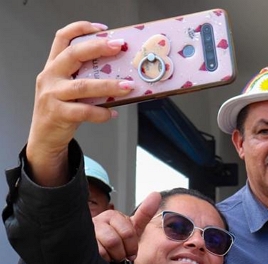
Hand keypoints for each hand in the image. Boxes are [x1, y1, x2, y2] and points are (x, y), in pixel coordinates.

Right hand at [26, 21, 133, 178]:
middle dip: (97, 48)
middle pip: (72, 55)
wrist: (45, 136)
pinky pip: (83, 111)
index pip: (62, 39)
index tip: (102, 29)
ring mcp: (52, 94)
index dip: (80, 29)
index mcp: (54, 66)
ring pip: (82, 86)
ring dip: (108, 85)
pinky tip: (112, 114)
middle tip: (118, 47)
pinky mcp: (57, 114)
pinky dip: (101, 113)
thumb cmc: (62, 109)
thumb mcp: (69, 88)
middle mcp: (50, 76)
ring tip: (128, 86)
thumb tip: (121, 74)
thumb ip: (86, 78)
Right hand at [94, 192, 160, 261]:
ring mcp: (88, 231)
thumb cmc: (118, 240)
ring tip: (111, 256)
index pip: (128, 233)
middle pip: (115, 241)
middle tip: (120, 255)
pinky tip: (102, 258)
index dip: (132, 247)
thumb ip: (144, 213)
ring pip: (106, 246)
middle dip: (122, 253)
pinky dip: (103, 259)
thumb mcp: (132, 228)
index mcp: (112, 216)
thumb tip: (156, 194)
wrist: (97, 252)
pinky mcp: (81, 241)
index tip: (131, 253)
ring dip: (112, 256)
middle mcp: (98, 220)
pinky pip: (97, 253)